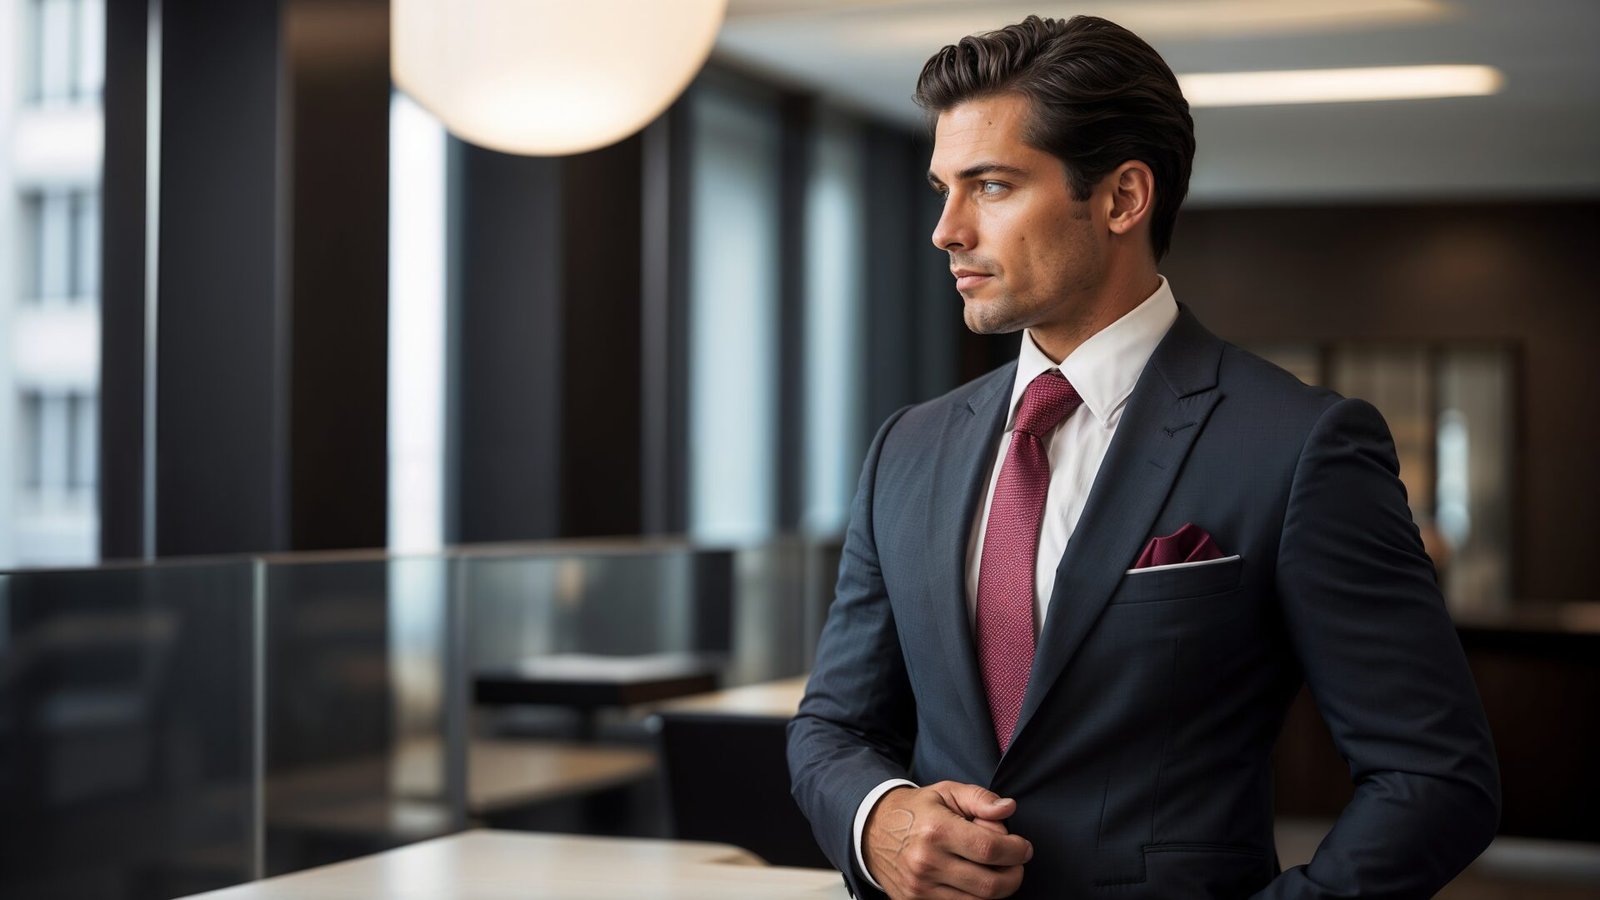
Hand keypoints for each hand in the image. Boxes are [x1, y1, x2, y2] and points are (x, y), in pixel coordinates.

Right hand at [863, 781, 1032, 898]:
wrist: (872, 831)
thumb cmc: (915, 810)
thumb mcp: (947, 792)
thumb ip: (980, 798)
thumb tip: (1008, 809)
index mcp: (937, 830)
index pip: (990, 849)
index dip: (1016, 851)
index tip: (1023, 847)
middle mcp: (927, 863)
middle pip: (990, 885)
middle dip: (1014, 875)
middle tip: (1015, 862)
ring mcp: (920, 888)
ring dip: (996, 889)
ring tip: (992, 868)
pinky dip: (974, 898)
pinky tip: (973, 879)